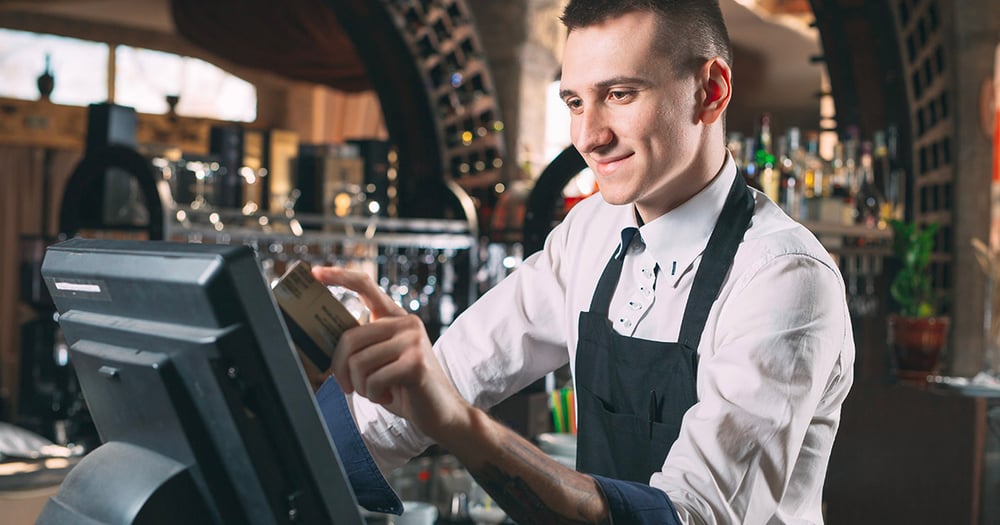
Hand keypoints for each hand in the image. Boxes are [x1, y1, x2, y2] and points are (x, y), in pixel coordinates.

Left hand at [311, 266, 471, 439]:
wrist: (441, 412)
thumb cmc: (405, 388)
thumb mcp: (381, 360)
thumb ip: (363, 345)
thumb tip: (324, 342)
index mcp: (395, 318)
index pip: (366, 286)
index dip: (339, 276)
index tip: (316, 272)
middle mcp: (406, 323)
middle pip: (348, 338)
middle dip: (340, 370)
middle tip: (349, 387)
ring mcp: (413, 340)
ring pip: (358, 363)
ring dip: (360, 387)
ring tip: (378, 392)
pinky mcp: (415, 362)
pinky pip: (373, 380)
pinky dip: (374, 396)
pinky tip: (389, 396)